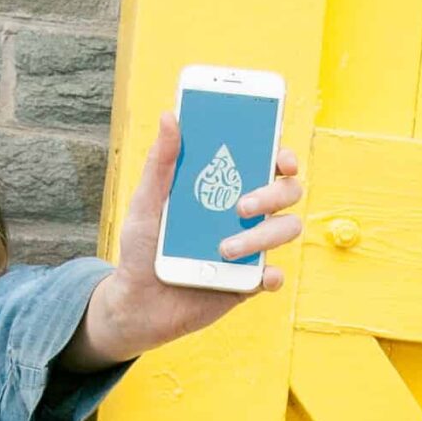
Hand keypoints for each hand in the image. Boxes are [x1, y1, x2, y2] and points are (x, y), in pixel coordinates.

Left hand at [66, 109, 305, 366]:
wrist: (135, 304)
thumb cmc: (142, 248)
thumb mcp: (146, 203)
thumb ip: (160, 164)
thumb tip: (169, 116)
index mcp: (226, 188)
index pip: (267, 163)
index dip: (283, 155)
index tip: (281, 159)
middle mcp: (245, 215)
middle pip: (286, 193)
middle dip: (273, 194)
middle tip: (241, 206)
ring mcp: (250, 249)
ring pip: (285, 231)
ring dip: (263, 236)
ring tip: (223, 249)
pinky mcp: (248, 283)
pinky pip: (273, 277)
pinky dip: (272, 275)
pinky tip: (258, 276)